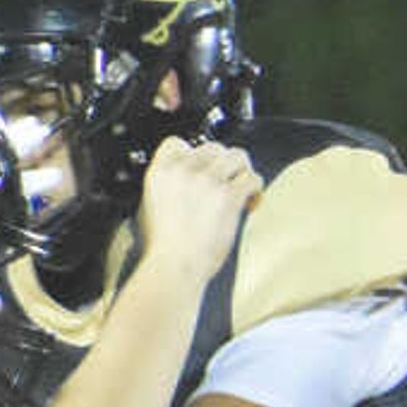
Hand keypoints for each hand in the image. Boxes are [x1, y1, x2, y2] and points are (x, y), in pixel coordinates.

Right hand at [132, 137, 261, 279]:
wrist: (174, 265)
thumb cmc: (162, 246)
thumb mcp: (149, 205)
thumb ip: (167, 186)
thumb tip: (183, 183)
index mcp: (160, 171)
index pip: (178, 141)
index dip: (195, 154)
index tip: (203, 170)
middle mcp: (183, 170)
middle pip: (213, 147)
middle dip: (224, 164)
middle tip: (228, 183)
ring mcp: (206, 180)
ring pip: (237, 156)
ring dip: (243, 171)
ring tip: (242, 189)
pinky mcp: (228, 196)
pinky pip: (253, 178)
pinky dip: (257, 189)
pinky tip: (250, 203)